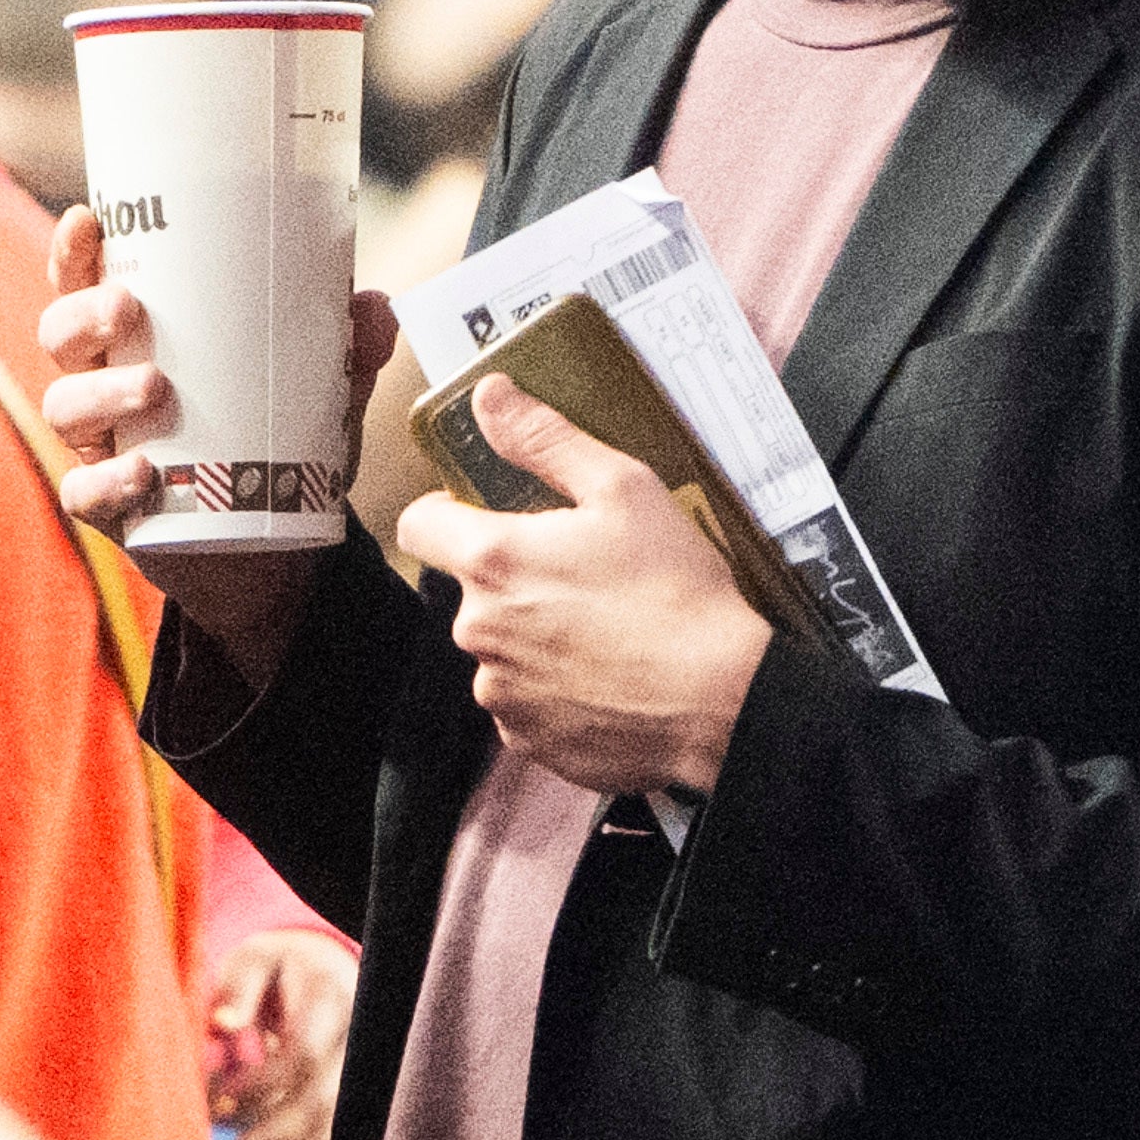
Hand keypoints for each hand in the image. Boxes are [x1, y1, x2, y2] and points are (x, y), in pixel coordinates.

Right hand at [33, 199, 385, 657]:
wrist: (267, 552)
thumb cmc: (273, 447)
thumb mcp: (317, 396)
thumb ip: (345, 354)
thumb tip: (376, 306)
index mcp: (135, 341)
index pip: (85, 284)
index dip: (74, 252)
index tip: (88, 220)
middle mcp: (103, 385)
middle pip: (61, 337)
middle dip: (83, 315)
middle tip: (129, 308)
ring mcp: (100, 448)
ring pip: (63, 407)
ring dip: (101, 393)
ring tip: (155, 389)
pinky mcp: (108, 509)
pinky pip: (82, 494)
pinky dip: (105, 482)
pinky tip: (140, 474)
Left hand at [196, 926, 354, 1139]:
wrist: (326, 981)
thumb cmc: (277, 972)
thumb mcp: (256, 960)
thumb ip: (238, 987)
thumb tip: (223, 1023)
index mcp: (333, 1002)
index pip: (303, 1054)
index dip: (259, 1086)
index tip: (215, 1106)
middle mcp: (359, 1049)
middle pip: (323, 1109)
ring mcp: (363, 1088)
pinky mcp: (355, 1120)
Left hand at [393, 372, 768, 800]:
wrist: (721, 701)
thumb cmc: (676, 590)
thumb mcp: (624, 489)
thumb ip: (546, 440)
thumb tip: (489, 397)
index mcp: (492, 562)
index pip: (418, 525)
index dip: (448, 512)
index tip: (491, 513)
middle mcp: (477, 631)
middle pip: (470, 590)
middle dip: (512, 579)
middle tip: (584, 575)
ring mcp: (499, 694)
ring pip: (499, 650)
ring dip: (534, 637)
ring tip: (604, 632)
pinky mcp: (526, 742)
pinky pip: (524, 704)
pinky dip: (555, 690)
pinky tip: (608, 679)